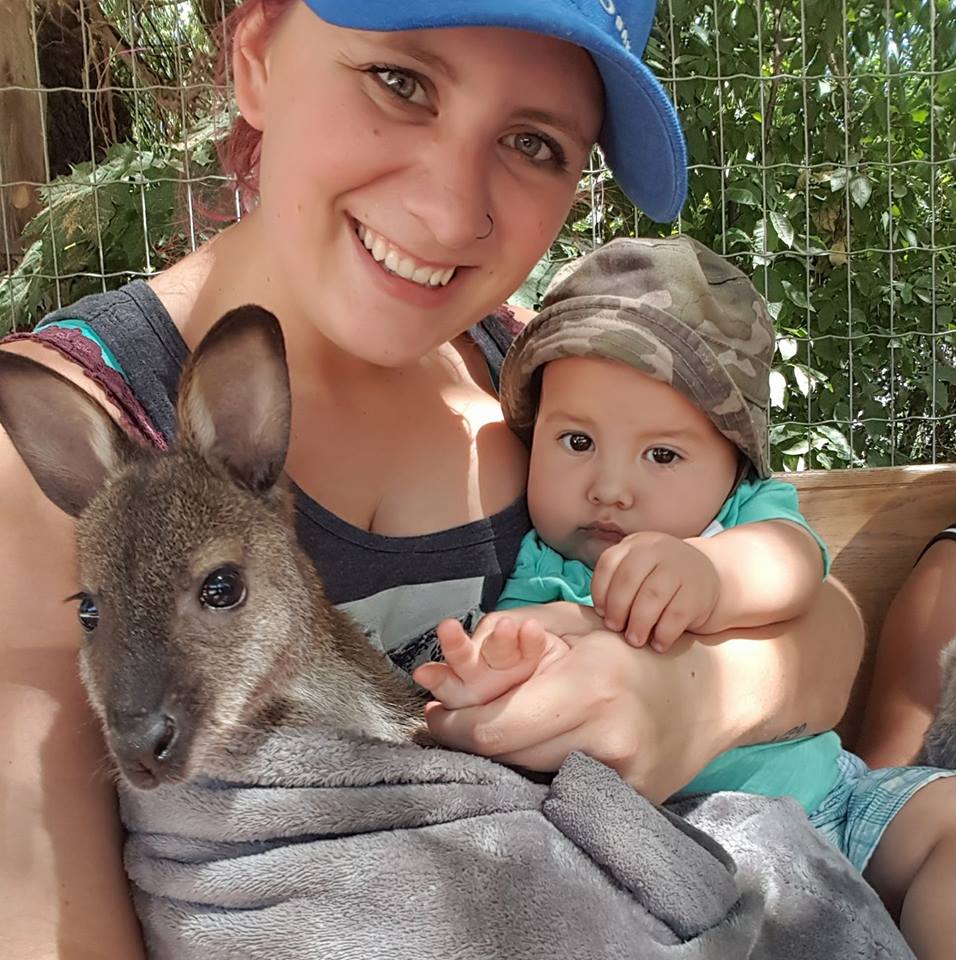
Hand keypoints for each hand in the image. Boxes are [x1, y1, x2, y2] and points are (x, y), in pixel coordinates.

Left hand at [424, 628, 724, 803]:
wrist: (714, 692)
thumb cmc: (633, 648)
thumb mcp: (576, 622)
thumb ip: (513, 630)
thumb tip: (454, 653)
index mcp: (591, 683)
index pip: (498, 726)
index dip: (452, 725)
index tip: (430, 715)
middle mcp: (609, 735)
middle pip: (508, 757)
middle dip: (470, 740)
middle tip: (449, 722)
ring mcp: (625, 776)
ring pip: (530, 777)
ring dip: (502, 755)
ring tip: (493, 730)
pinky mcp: (634, 801)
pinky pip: (563, 793)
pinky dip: (538, 773)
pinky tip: (534, 752)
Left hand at [590, 532, 719, 651]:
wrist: (714, 578)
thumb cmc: (664, 581)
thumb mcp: (641, 568)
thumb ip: (619, 580)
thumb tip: (600, 612)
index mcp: (638, 544)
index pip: (609, 562)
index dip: (600, 591)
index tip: (601, 612)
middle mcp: (659, 550)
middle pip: (628, 579)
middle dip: (617, 608)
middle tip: (615, 628)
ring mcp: (681, 568)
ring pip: (651, 597)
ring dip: (638, 623)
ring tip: (634, 640)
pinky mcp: (699, 592)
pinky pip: (675, 615)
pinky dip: (663, 634)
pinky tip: (658, 644)